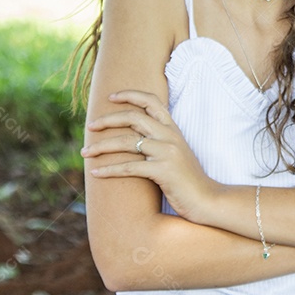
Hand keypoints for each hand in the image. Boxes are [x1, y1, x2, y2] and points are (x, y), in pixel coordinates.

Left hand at [83, 90, 218, 222]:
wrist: (209, 199)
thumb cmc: (189, 180)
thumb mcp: (176, 154)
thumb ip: (159, 142)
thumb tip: (133, 137)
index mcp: (173, 130)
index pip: (151, 101)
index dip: (130, 95)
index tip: (111, 97)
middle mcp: (170, 136)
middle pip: (133, 117)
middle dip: (108, 120)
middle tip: (90, 126)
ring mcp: (168, 153)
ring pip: (127, 142)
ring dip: (101, 147)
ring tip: (85, 152)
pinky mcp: (164, 171)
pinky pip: (130, 167)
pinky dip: (110, 169)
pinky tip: (96, 173)